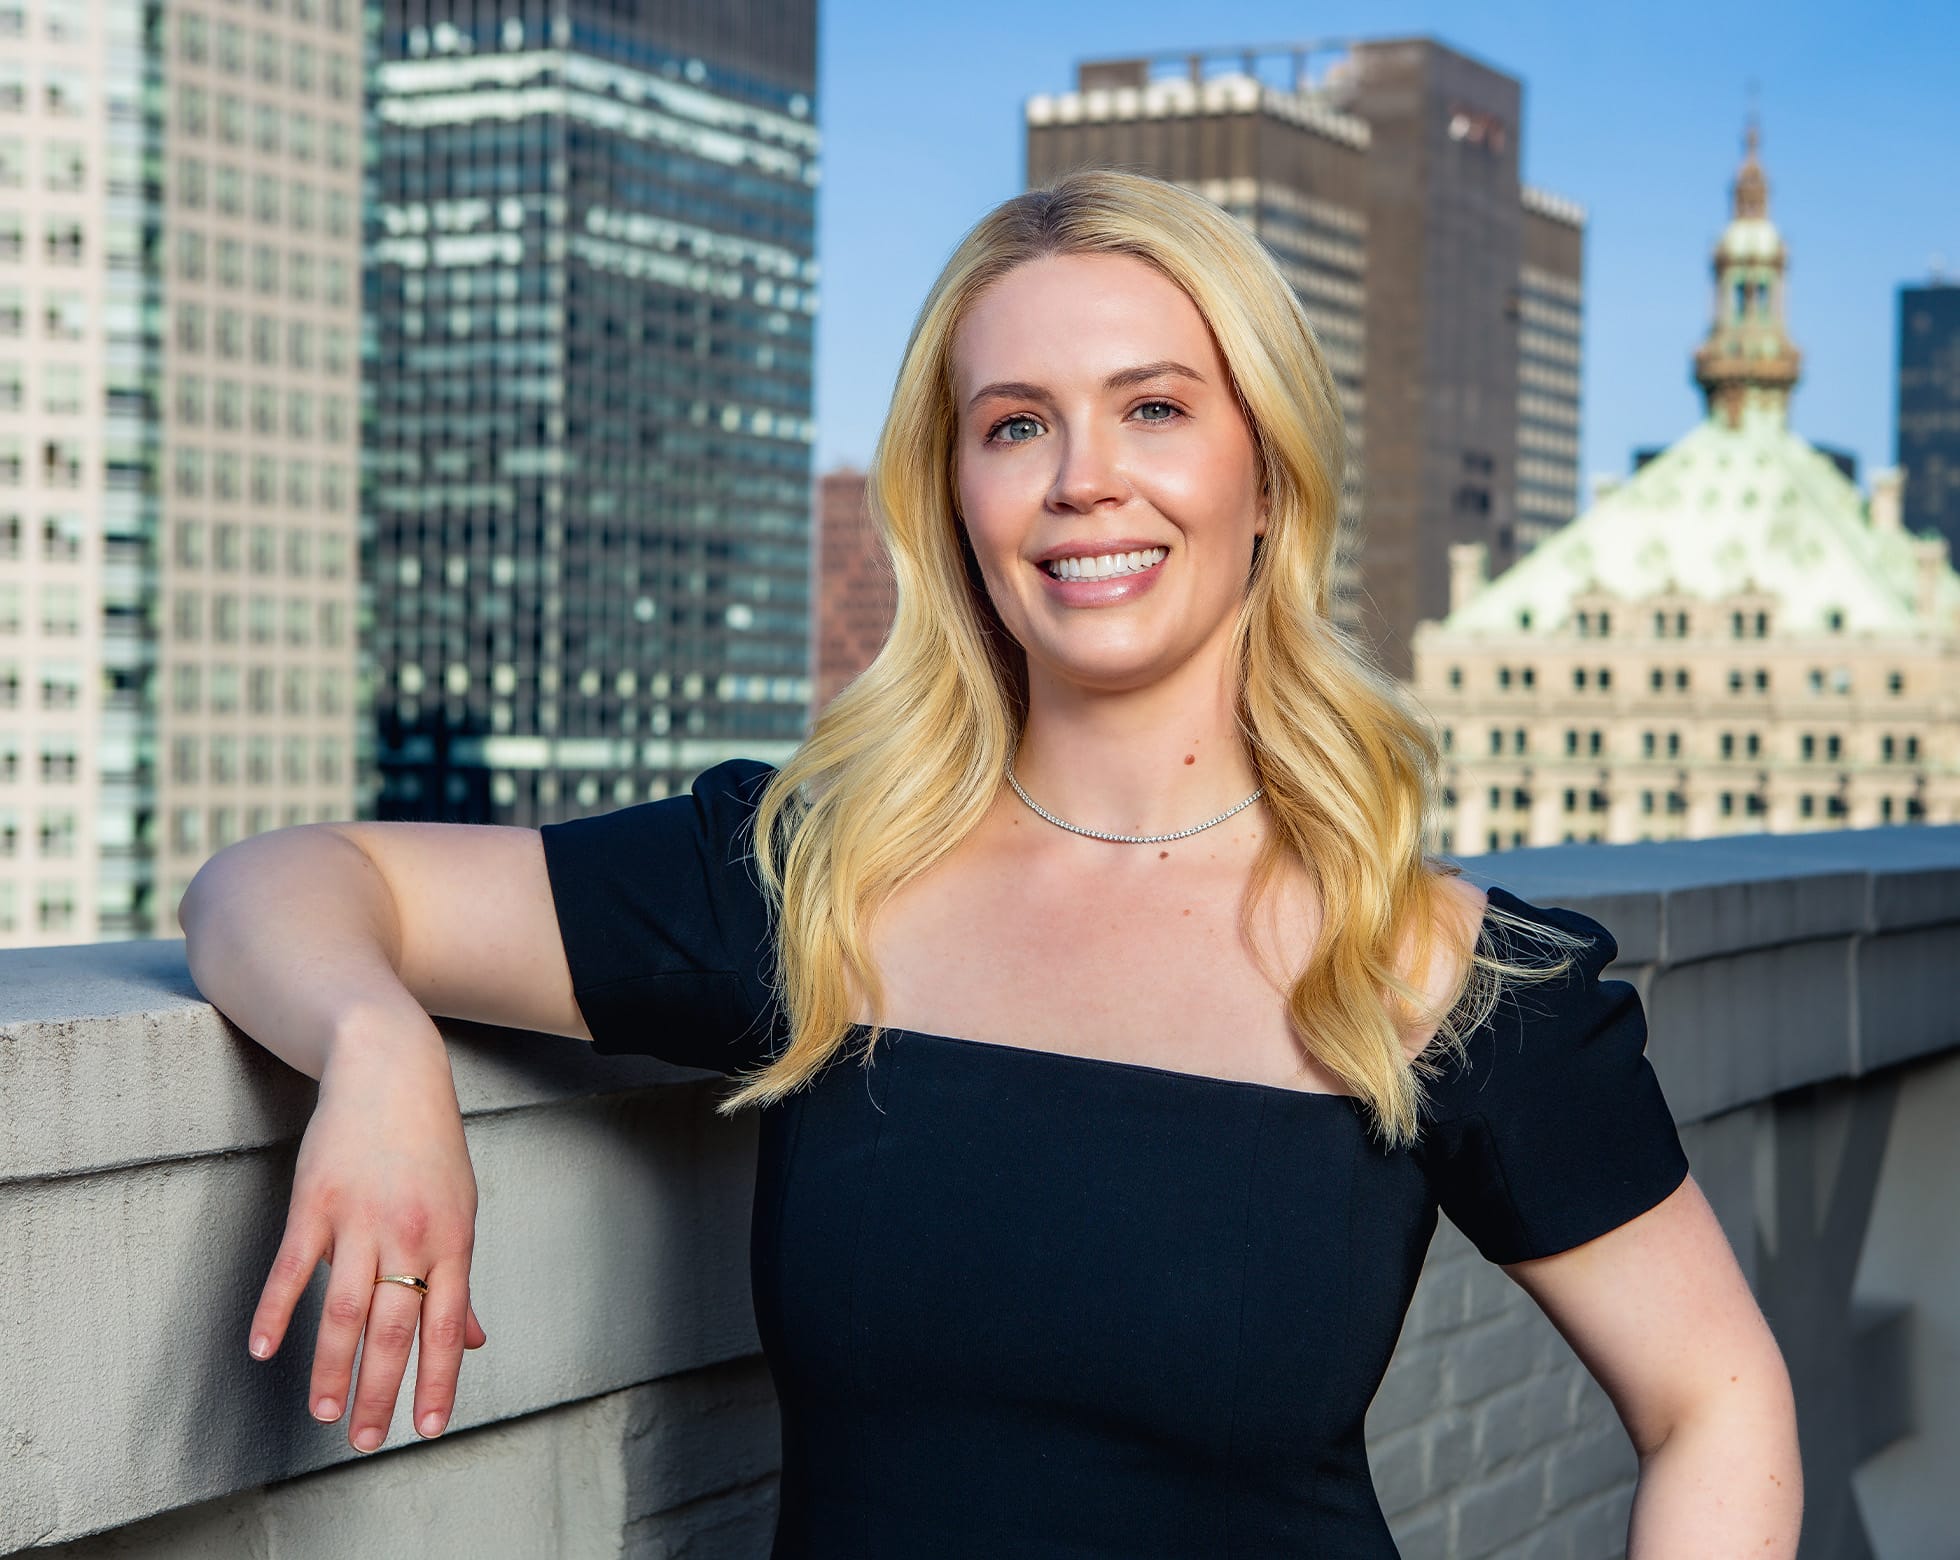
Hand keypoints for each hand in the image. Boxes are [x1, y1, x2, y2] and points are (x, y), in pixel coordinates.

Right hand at [248, 1036, 486, 1451]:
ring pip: (346, 1310)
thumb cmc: (429, 1147)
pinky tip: (264, 1351)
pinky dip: (277, 1311)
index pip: (447, 1325)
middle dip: (382, 1391)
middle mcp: (410, 1234)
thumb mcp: (458, 1209)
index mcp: (453, 1239)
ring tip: (324, 1414)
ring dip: (331, 1368)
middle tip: (366, 1441)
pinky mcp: (315, 1202)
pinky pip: (293, 1267)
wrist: (390, 1071)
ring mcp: (361, 1219)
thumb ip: (457, 1280)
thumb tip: (473, 1339)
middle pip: (395, 1328)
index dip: (438, 1379)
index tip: (426, 1428)